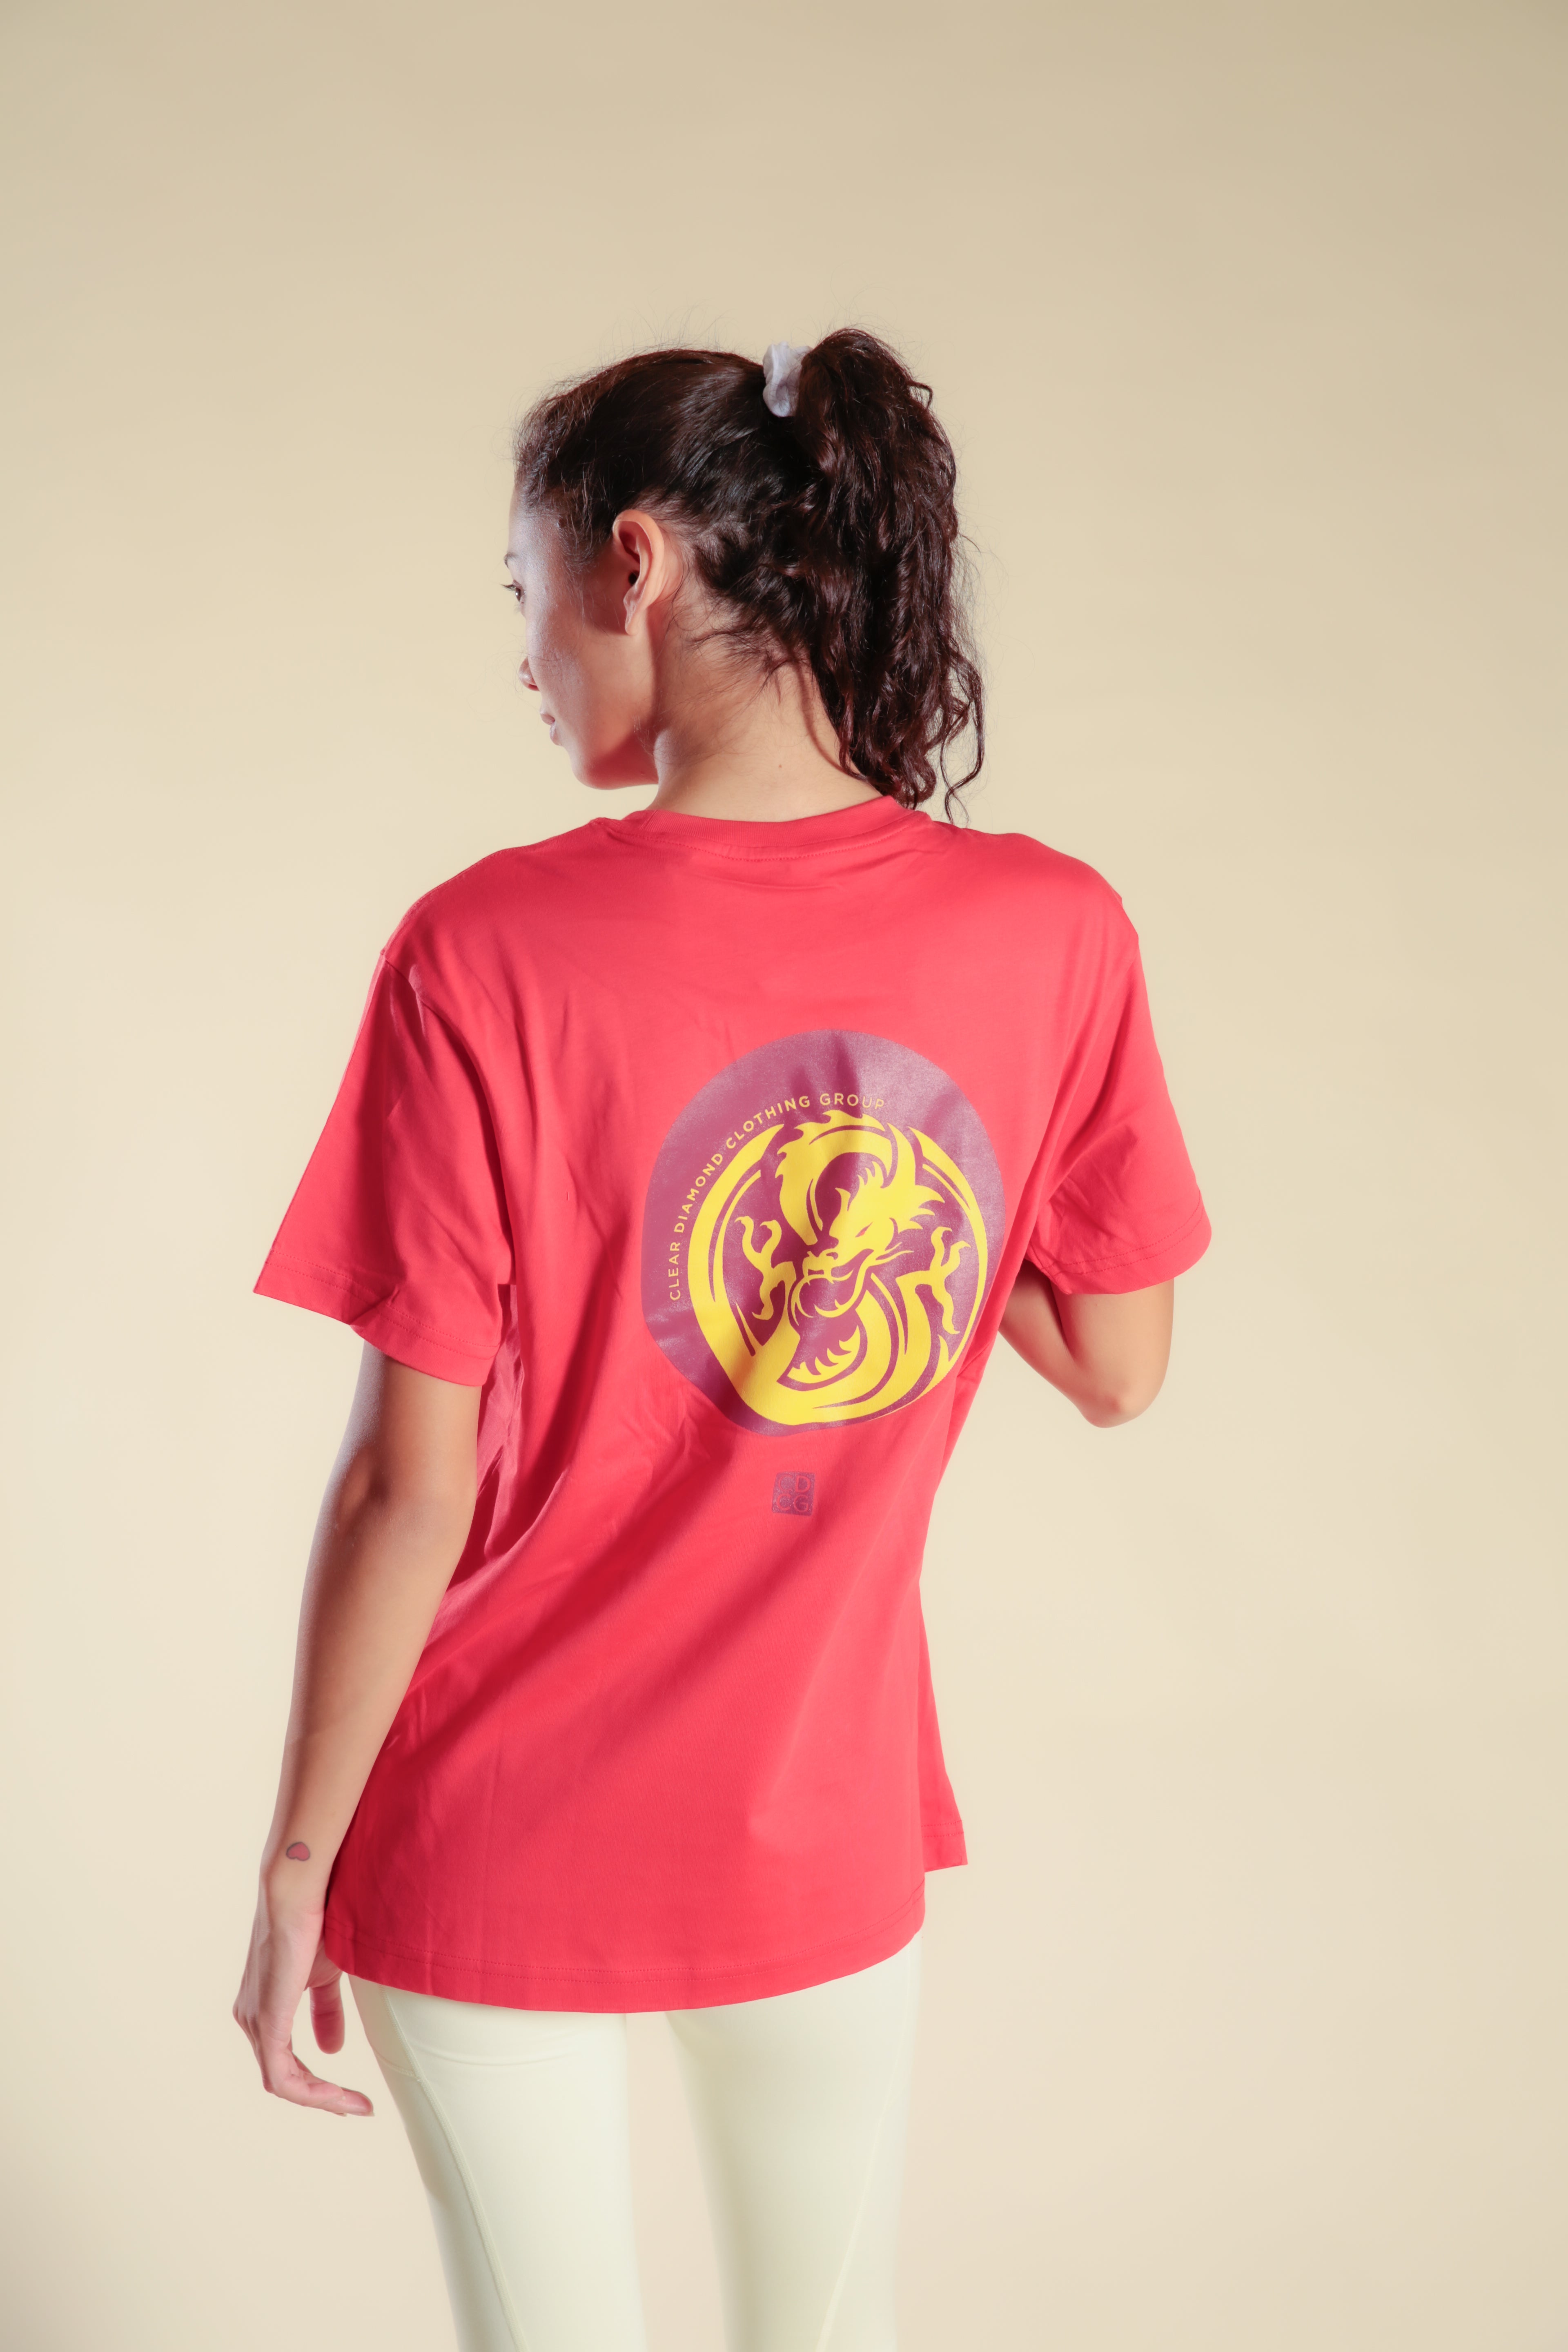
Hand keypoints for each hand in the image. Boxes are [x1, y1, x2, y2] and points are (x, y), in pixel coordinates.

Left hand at [233, 1887, 373, 2116]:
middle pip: (284, 2076)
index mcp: (264, 2007)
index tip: (353, 2095)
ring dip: (321, 2098)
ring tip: (355, 2105)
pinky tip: (339, 2097)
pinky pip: (282, 2077)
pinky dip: (313, 2092)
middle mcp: (252, 2019)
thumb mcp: (326, 1975)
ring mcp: (256, 2022)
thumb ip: (326, 2012)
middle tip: (355, 2106)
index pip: (286, 2060)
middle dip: (321, 2096)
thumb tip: (331, 2049)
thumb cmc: (316, 1921)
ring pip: (283, 2082)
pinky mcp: (267, 2023)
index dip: (318, 2082)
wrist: (300, 1891)